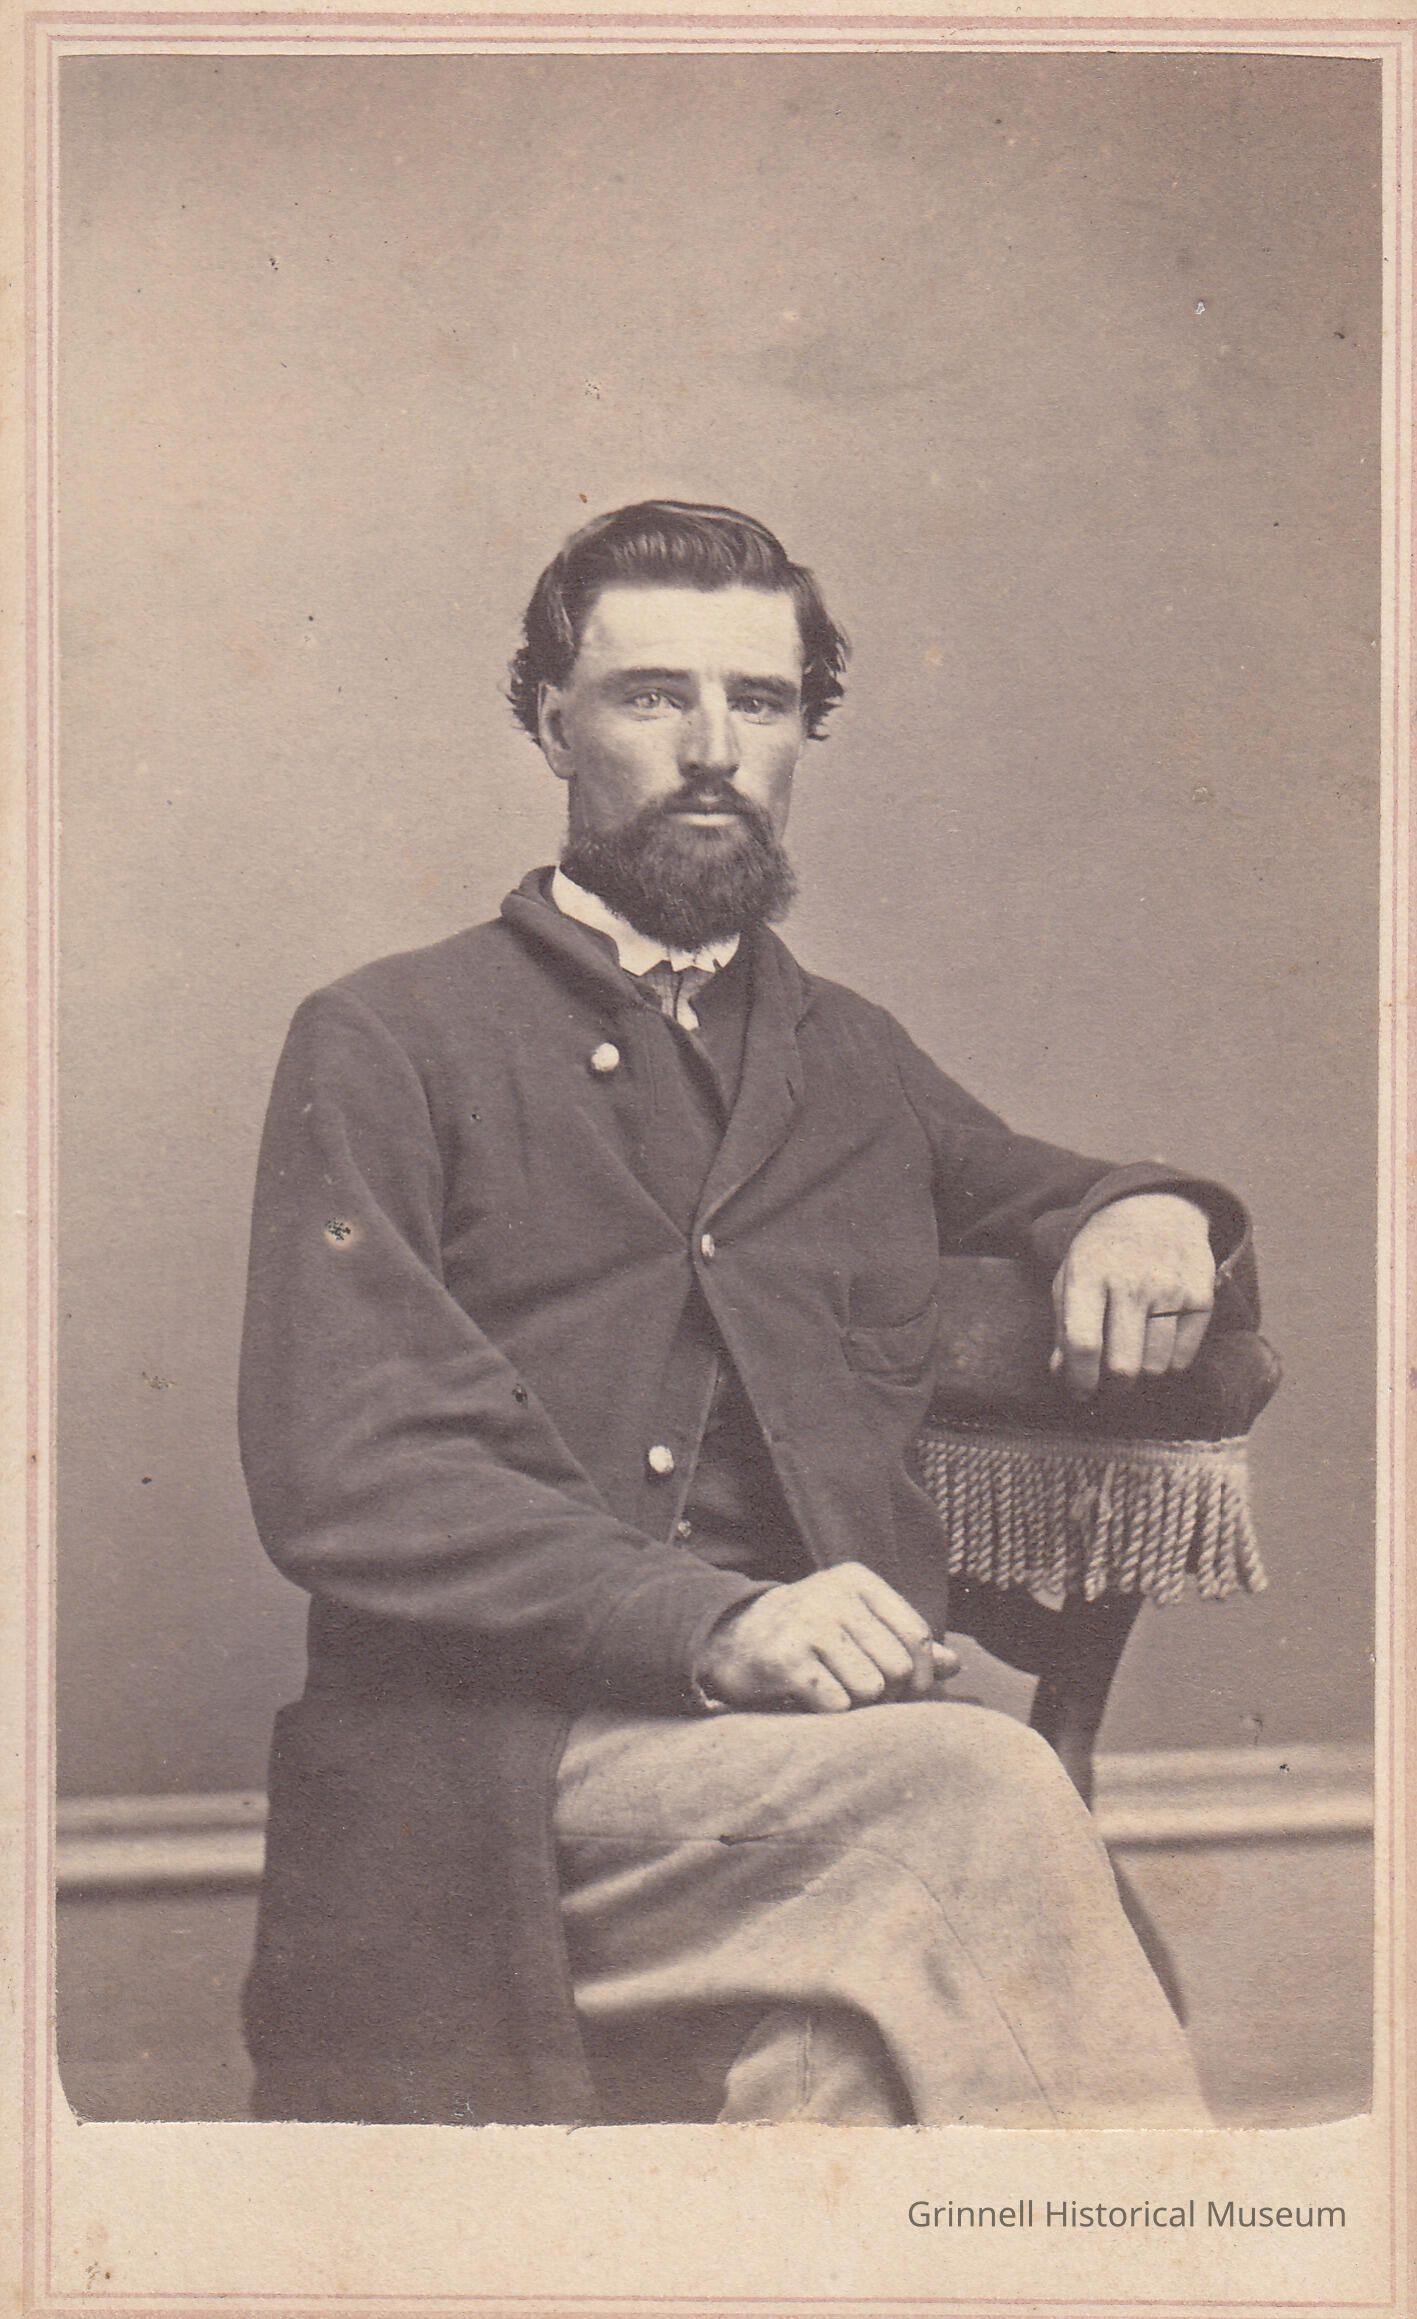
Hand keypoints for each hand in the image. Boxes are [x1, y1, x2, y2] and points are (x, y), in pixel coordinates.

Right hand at [694, 1562, 958, 1713]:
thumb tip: (954, 1666)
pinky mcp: (785, 1658)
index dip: (920, 1675)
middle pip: (898, 1666)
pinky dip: (828, 1711)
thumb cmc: (807, 1634)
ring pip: (870, 1689)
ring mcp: (808, 1623)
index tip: (906, 1693)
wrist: (730, 1639)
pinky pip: (836, 1705)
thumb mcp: (856, 1624)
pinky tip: (810, 1697)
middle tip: (862, 1693)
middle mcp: (834, 1595)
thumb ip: (904, 1642)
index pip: (917, 1636)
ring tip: (833, 1689)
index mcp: (857, 1580)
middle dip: (887, 1693)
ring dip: (856, 1704)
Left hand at [1051, 1192, 1215, 1398]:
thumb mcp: (1072, 1277)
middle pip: (1123, 1364)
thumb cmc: (1104, 1253)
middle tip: (1109, 1386)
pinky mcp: (1200, 1296)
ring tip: (1133, 1364)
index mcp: (1089, 1275)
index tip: (1080, 1391)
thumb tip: (1062, 1374)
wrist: (1155, 1208)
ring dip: (1141, 1377)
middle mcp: (1131, 1281)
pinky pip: (1183, 1358)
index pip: (1083, 1342)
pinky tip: (1156, 1348)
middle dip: (1113, 1387)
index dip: (1080, 1378)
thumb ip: (1064, 1327)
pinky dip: (1168, 1365)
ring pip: (1155, 1366)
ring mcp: (1169, 1288)